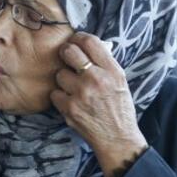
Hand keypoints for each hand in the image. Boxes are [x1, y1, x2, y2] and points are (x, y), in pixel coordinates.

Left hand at [50, 33, 147, 176]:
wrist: (117, 138)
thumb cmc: (119, 109)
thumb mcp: (121, 82)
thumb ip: (105, 64)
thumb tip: (88, 46)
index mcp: (112, 70)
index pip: (90, 42)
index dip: (78, 38)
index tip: (75, 42)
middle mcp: (97, 79)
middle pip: (69, 52)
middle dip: (65, 53)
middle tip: (66, 58)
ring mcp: (81, 94)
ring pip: (59, 74)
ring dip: (63, 80)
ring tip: (74, 88)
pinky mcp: (69, 108)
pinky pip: (55, 93)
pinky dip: (60, 97)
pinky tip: (70, 102)